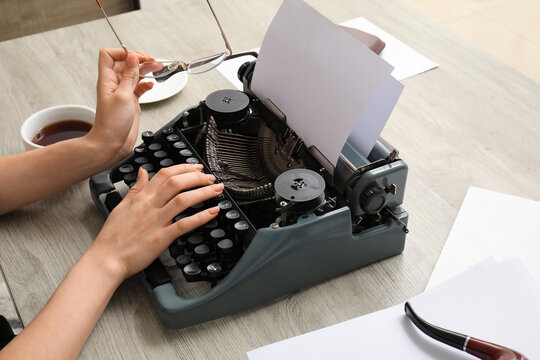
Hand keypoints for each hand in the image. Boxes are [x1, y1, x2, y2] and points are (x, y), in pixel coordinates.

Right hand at [86, 164, 223, 279]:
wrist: (107, 259)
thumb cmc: (113, 236)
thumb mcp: (122, 206)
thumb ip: (136, 188)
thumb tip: (142, 171)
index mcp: (141, 198)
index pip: (164, 175)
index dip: (183, 168)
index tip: (197, 167)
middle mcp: (149, 206)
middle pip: (176, 183)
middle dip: (197, 177)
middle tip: (210, 177)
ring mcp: (156, 221)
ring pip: (183, 200)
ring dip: (203, 192)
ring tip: (216, 190)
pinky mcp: (161, 238)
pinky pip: (184, 224)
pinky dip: (200, 217)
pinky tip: (213, 212)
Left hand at [87, 48, 154, 166]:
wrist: (112, 143)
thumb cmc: (111, 123)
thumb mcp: (123, 95)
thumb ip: (129, 76)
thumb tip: (132, 57)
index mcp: (107, 79)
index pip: (109, 55)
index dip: (122, 53)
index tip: (136, 57)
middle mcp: (114, 84)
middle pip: (125, 63)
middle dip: (138, 59)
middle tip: (151, 61)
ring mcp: (123, 92)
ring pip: (134, 74)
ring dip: (145, 70)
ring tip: (156, 69)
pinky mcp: (131, 101)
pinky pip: (140, 87)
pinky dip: (147, 84)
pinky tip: (151, 85)